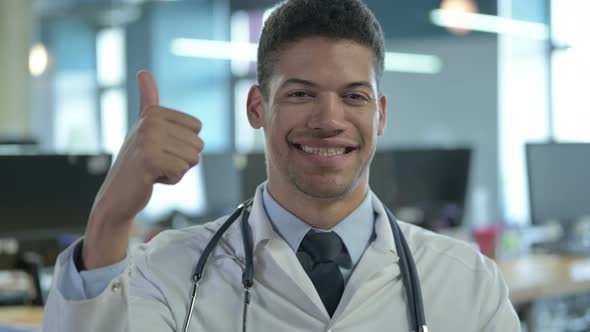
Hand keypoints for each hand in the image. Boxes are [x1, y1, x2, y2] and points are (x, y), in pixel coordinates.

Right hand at [82, 70, 203, 269]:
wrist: (116, 195)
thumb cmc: (136, 162)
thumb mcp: (143, 128)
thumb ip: (147, 101)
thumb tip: (143, 72)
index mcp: (153, 113)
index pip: (197, 128)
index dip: (184, 145)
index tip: (160, 149)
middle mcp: (150, 122)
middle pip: (198, 144)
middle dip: (181, 160)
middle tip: (156, 162)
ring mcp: (148, 139)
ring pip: (192, 158)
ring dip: (177, 170)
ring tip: (153, 169)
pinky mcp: (149, 159)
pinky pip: (181, 170)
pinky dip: (171, 180)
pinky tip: (152, 178)